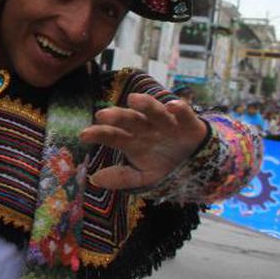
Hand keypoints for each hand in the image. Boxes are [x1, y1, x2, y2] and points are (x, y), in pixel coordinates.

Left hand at [79, 93, 207, 190]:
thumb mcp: (142, 176)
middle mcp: (146, 128)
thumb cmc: (162, 165)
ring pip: (153, 111)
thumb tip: (94, 179)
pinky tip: (172, 106)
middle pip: (129, 119)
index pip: (112, 135)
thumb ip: (120, 177)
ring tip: (133, 99)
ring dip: (145, 104)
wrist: (196, 165)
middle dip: (117, 116)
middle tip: (102, 115)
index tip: (83, 135)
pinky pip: (183, 113)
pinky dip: (179, 108)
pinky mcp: (187, 122)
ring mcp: (165, 123)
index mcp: (131, 140)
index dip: (98, 134)